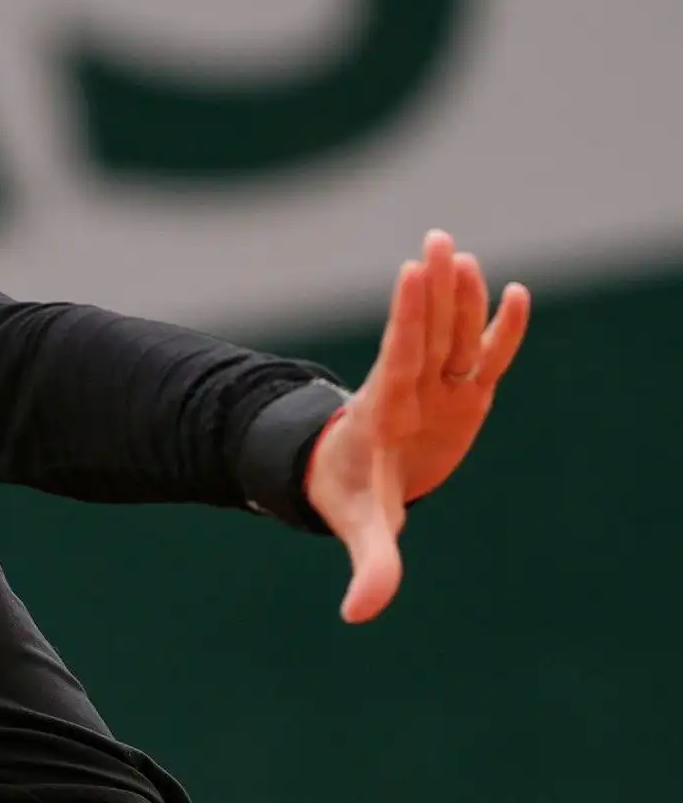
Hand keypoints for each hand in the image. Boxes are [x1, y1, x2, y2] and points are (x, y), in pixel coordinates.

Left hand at [307, 230, 530, 623]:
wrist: (346, 477)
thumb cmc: (347, 494)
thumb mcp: (361, 528)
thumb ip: (369, 566)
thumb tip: (358, 615)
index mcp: (383, 410)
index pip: (397, 356)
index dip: (405, 318)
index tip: (408, 275)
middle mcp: (410, 389)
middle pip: (424, 332)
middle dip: (430, 290)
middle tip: (435, 240)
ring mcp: (438, 388)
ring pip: (451, 333)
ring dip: (457, 295)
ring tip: (459, 252)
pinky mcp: (462, 394)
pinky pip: (483, 354)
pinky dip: (498, 328)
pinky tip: (511, 291)